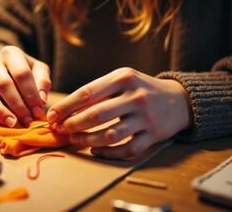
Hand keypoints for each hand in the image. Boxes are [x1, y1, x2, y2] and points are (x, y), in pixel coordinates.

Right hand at [0, 46, 50, 126]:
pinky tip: (4, 125)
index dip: (31, 94)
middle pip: (4, 85)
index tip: (39, 111)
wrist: (6, 68)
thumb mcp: (39, 69)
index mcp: (11, 53)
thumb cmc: (27, 70)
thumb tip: (42, 100)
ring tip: (14, 124)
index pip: (21, 74)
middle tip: (29, 120)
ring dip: (2, 112)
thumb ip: (43, 82)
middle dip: (18, 105)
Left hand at [47, 67, 191, 158]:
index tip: (51, 116)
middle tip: (60, 129)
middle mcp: (135, 97)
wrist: (179, 99)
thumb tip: (68, 109)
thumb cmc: (143, 88)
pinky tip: (95, 151)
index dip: (65, 107)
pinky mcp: (153, 135)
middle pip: (96, 115)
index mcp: (124, 78)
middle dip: (72, 124)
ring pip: (109, 135)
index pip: (87, 93)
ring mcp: (145, 117)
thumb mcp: (124, 79)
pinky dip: (108, 153)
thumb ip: (99, 90)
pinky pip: (126, 149)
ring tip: (74, 139)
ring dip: (87, 140)